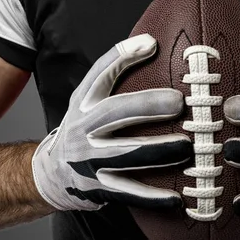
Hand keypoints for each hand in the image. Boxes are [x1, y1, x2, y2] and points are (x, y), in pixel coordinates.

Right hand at [32, 33, 191, 211]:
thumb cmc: (83, 127)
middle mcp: (83, 128)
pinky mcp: (98, 187)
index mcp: (84, 103)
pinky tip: (177, 198)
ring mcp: (89, 160)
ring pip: (126, 154)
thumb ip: (116, 71)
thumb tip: (151, 41)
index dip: (123, 56)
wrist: (51, 172)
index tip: (152, 45)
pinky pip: (128, 193)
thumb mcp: (90, 98)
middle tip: (179, 102)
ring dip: (158, 151)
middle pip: (114, 112)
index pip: (100, 73)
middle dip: (147, 106)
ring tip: (187, 147)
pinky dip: (152, 197)